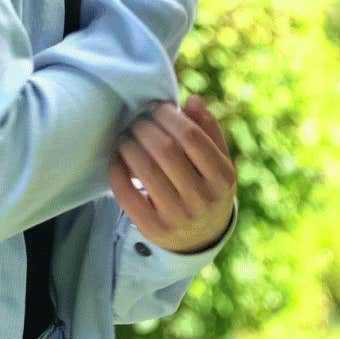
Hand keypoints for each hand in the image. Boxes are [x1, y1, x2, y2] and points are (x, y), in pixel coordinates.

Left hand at [108, 95, 237, 253]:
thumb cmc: (207, 186)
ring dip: (129, 145)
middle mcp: (202, 200)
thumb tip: (193, 100)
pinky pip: (127, 195)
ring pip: (145, 170)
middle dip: (145, 127)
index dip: (169, 116)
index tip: (156, 107)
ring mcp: (177, 217)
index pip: (191, 137)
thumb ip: (208, 129)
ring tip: (126, 135)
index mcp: (222, 178)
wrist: (200, 238)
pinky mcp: (152, 229)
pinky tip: (118, 157)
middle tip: (137, 120)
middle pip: (166, 151)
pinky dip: (117, 171)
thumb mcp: (219, 161)